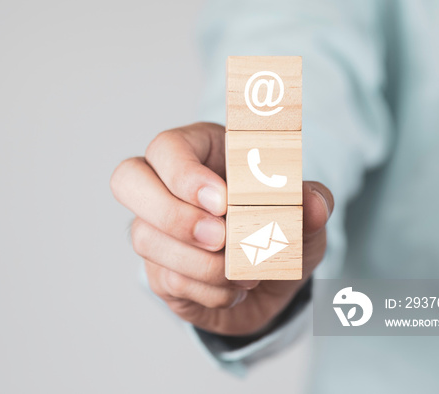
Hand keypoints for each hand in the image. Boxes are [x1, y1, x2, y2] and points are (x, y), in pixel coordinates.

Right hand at [110, 122, 333, 335]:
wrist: (274, 280)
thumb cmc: (280, 228)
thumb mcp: (306, 214)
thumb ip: (312, 202)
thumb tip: (312, 202)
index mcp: (199, 151)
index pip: (167, 147)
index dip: (186, 175)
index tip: (224, 202)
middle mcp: (165, 185)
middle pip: (127, 179)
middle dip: (171, 213)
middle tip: (220, 237)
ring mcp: (155, 228)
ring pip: (145, 237)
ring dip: (202, 263)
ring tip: (247, 271)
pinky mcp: (157, 269)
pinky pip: (167, 279)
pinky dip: (209, 290)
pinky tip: (236, 288)